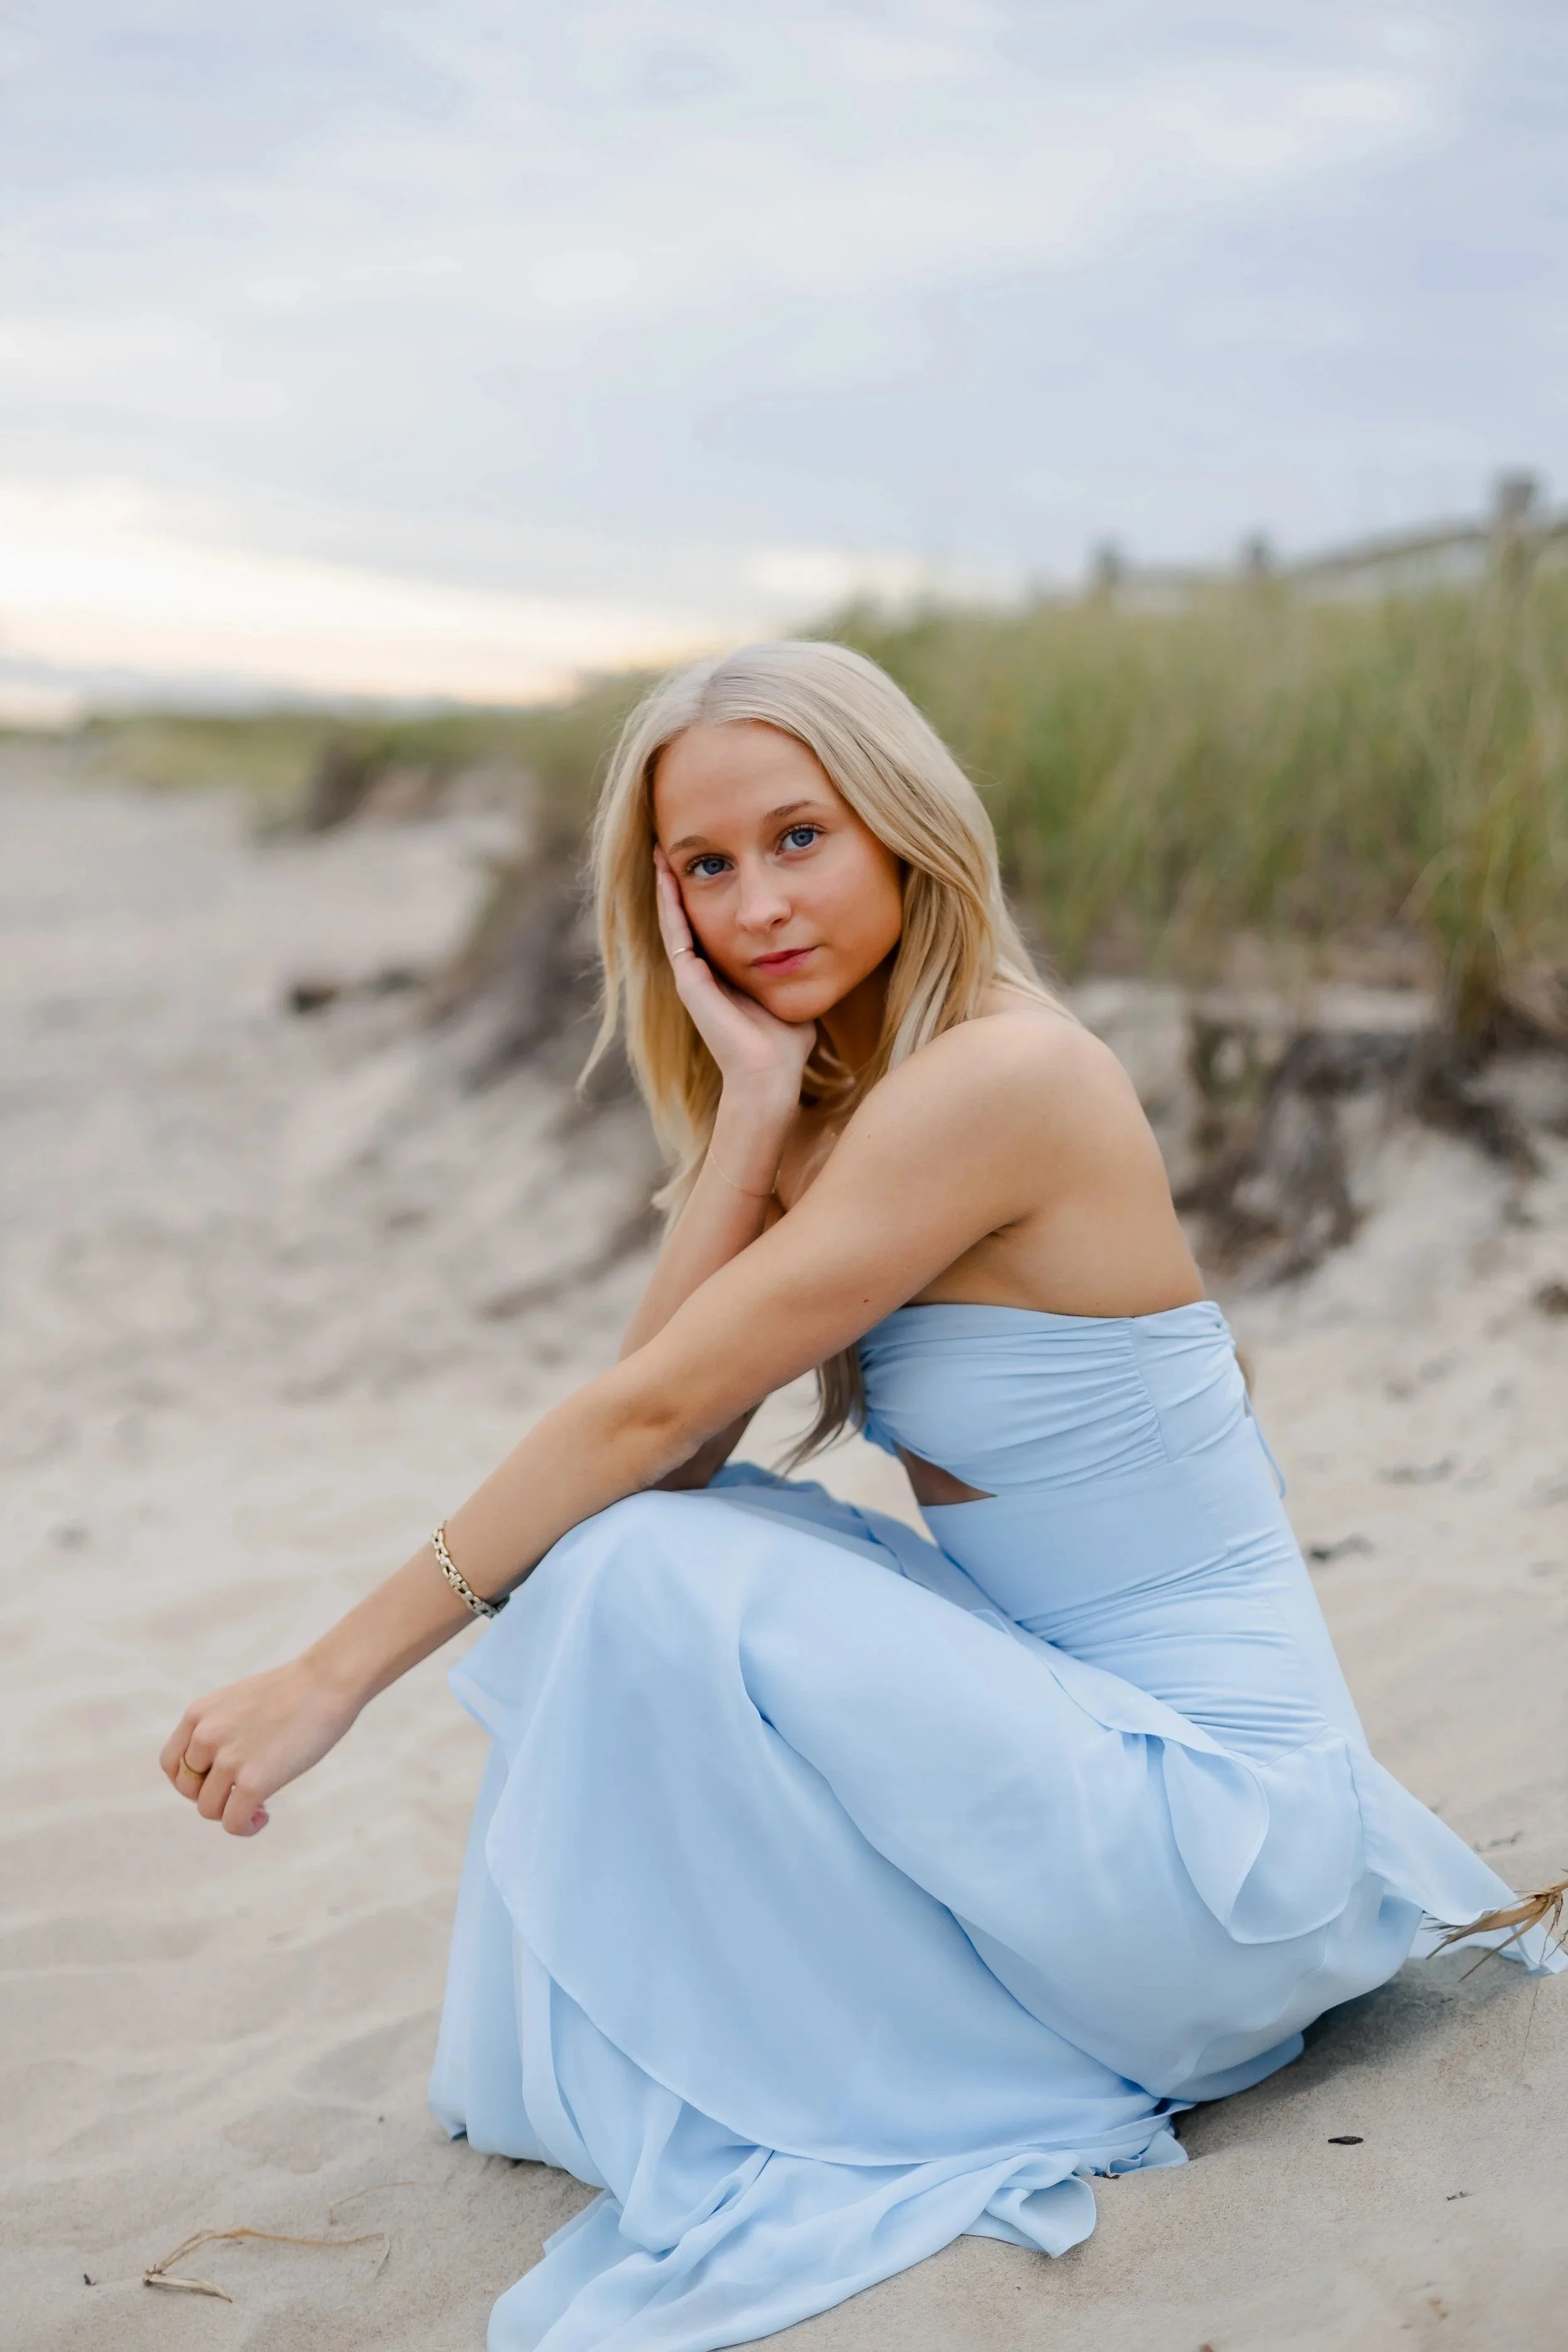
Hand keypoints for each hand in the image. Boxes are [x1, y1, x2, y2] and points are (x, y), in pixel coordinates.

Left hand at [160, 1656, 362, 1837]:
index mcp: (199, 1714)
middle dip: (213, 1795)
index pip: (171, 1763)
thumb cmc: (294, 1690)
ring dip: (231, 1812)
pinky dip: (245, 1827)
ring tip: (258, 1804)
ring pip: (208, 1808)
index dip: (190, 1779)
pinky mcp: (252, 1781)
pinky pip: (233, 1822)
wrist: (327, 1682)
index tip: (216, 1781)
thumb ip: (220, 1729)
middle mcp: (205, 1736)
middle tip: (241, 1792)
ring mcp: (228, 1759)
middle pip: (188, 1788)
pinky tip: (263, 1817)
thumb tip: (218, 1770)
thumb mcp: (239, 1701)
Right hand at [654, 848, 814, 1108]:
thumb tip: (815, 948)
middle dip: (678, 882)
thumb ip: (793, 970)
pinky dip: (670, 903)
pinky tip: (667, 876)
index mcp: (723, 976)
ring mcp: (692, 978)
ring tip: (661, 851)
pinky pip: (676, 933)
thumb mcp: (790, 991)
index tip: (708, 860)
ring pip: (673, 920)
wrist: (771, 1073)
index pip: (708, 924)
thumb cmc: (787, 1043)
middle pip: (685, 917)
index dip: (704, 893)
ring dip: (667, 885)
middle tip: (670, 846)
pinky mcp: (689, 982)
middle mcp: (702, 974)